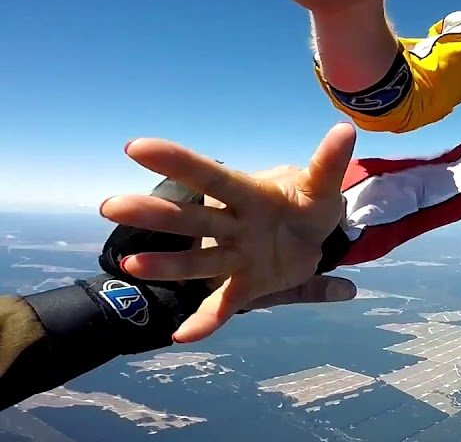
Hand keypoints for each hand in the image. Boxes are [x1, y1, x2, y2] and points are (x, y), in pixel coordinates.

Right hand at [98, 122, 358, 342]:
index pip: (211, 177)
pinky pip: (220, 306)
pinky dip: (204, 321)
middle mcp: (234, 226)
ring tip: (133, 266)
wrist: (314, 241)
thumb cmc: (307, 208)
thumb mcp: (320, 189)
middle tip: (110, 206)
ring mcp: (235, 257)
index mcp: (249, 196)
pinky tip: (182, 335)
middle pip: (192, 219)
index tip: (135, 147)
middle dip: (154, 214)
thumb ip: (328, 165)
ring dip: (167, 265)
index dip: (178, 161)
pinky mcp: (244, 287)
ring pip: (198, 262)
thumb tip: (346, 128)